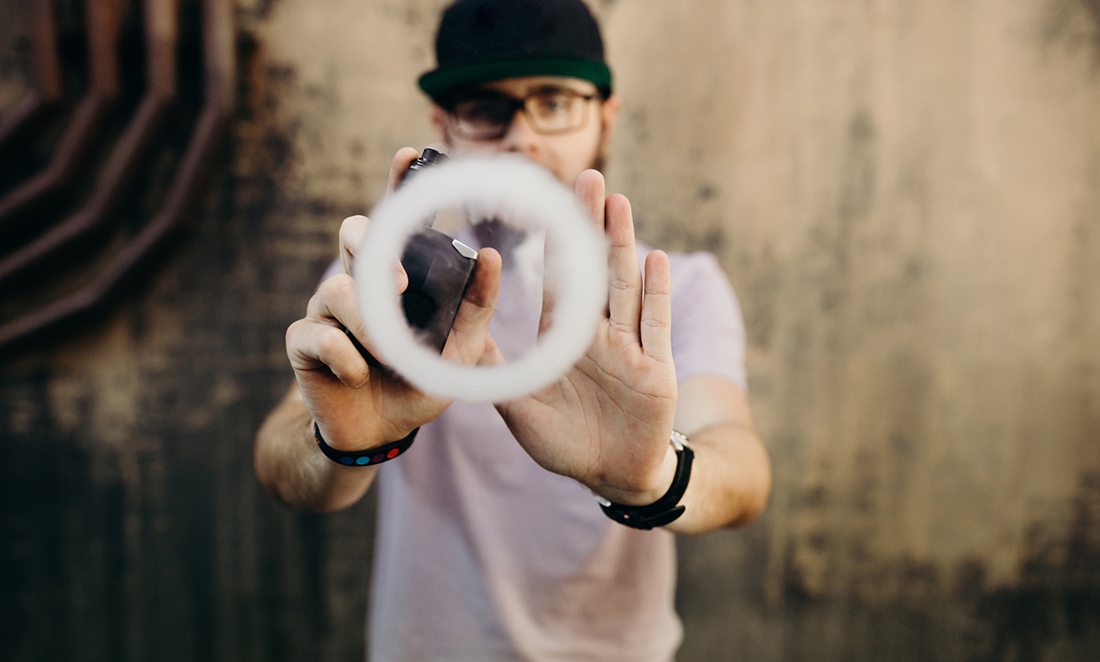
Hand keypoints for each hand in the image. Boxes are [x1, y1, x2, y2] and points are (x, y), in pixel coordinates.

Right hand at [286, 149, 502, 450]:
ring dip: (368, 322)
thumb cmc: (419, 382)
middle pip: (352, 234)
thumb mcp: (459, 352)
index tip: (411, 156)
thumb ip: (475, 311)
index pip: (393, 221)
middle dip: (374, 250)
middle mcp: (358, 282)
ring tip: (390, 354)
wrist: (380, 432)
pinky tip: (360, 374)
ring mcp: (326, 310)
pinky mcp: (304, 343)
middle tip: (400, 284)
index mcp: (395, 276)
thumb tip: (490, 256)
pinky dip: (345, 355)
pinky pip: (318, 335)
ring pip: (335, 289)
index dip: (397, 185)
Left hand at [492, 170, 678, 504]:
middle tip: (588, 178)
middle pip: (596, 269)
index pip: (560, 280)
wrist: (611, 477)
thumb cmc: (566, 442)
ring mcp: (630, 348)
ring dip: (622, 245)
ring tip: (617, 202)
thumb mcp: (519, 406)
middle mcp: (599, 334)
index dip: (555, 243)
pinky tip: (656, 258)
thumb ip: (493, 373)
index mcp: (566, 338)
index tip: (547, 202)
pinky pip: (656, 325)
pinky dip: (656, 293)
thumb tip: (452, 343)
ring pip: (625, 286)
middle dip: (592, 225)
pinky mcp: (656, 369)